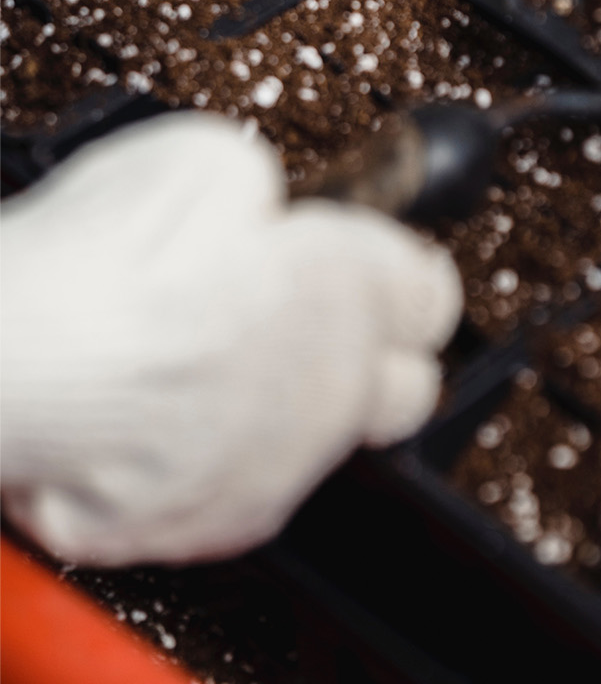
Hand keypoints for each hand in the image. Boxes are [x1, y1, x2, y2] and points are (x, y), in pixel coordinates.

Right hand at [0, 113, 461, 565]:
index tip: (384, 267)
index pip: (429, 295)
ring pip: (326, 440)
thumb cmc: (88, 266)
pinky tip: (173, 410)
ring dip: (295, 401)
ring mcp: (277, 468)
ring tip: (213, 356)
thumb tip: (267, 209)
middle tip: (312, 312)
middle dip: (373, 350)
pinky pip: (253, 484)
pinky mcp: (216, 524)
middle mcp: (330, 391)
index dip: (402, 274)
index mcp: (346, 291)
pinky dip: (229, 450)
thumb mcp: (203, 159)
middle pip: (407, 385)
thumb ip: (270, 192)